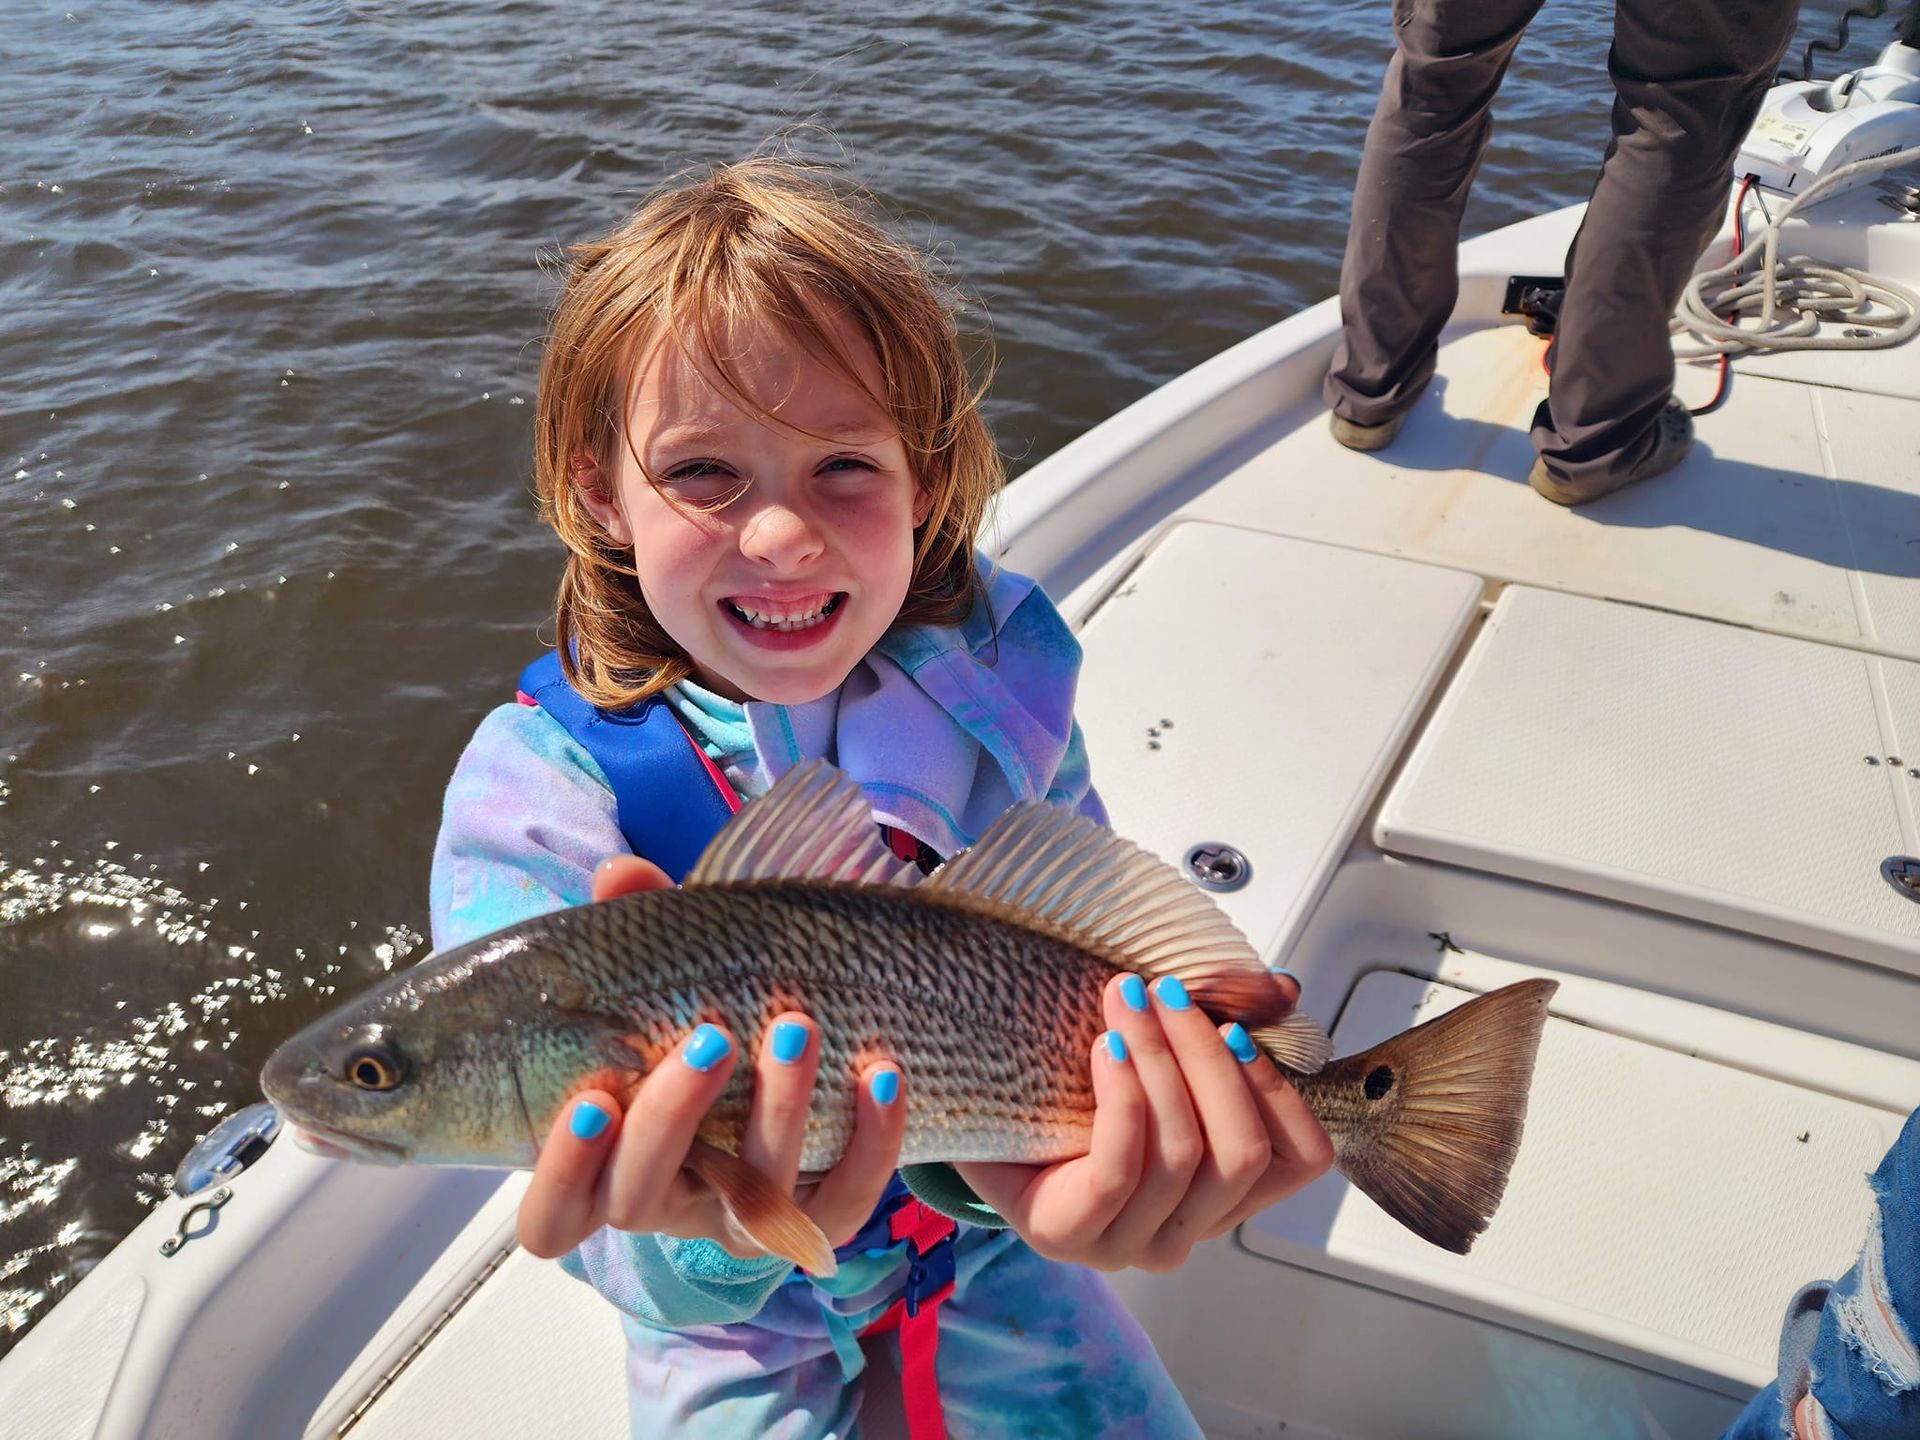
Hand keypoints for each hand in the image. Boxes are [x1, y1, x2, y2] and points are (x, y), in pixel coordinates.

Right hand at [516, 856, 907, 1261]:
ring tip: (797, 1026)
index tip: (592, 1100)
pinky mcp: (820, 1219)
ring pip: (754, 1200)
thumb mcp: (669, 978)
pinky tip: (880, 1073)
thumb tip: (621, 874)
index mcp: (605, 1161)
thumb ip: (640, 928)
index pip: (553, 1214)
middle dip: (671, 1118)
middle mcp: (668, 1200)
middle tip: (711, 1037)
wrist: (804, 1067)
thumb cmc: (703, 1021)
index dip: (562, 1173)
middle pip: (643, 1196)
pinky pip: (845, 1199)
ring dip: (778, 1112)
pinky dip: (870, 1141)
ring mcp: (744, 1218)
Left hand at [956, 971, 1333, 1272]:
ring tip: (1127, 1001)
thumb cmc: (1073, 1089)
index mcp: (1221, 1193)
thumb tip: (1281, 987)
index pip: (1299, 1161)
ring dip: (1160, 1060)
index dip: (1278, 1091)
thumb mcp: (1158, 1052)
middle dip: (1208, 1059)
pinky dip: (1123, 1096)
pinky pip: (1121, 1168)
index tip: (1234, 1025)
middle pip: (1239, 1152)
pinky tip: (1107, 1047)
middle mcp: (1185, 1229)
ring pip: (1182, 1155)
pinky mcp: (1071, 1235)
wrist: (977, 1117)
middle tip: (1167, 991)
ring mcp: (1129, 1243)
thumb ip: (1221, 1026)